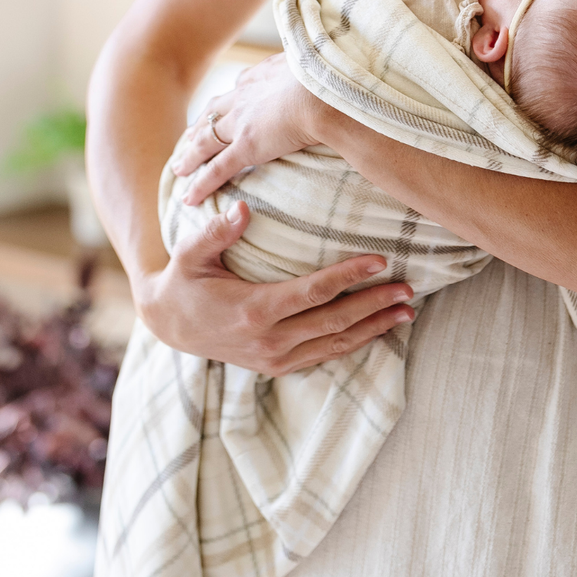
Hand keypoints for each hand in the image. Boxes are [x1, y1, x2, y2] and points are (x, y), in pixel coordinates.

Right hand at [136, 200, 415, 373]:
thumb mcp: (191, 254)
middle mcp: (269, 340)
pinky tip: (377, 329)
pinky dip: (354, 343)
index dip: (349, 276)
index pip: (314, 292)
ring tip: (406, 311)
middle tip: (408, 289)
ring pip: (335, 344)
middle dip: (375, 305)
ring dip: (374, 328)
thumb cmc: (183, 280)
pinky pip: (324, 355)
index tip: (380, 260)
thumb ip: (217, 232)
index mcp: (254, 309)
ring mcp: (275, 358)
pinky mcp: (277, 366)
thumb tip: (242, 209)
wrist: (168, 325)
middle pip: (335, 321)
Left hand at [171, 52, 323, 206]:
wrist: (324, 92)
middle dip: (201, 125)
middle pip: (215, 111)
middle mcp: (246, 95)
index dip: (230, 100)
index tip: (224, 106)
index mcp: (264, 75)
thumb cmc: (331, 79)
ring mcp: (242, 122)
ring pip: (207, 140)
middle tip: (190, 137)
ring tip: (179, 167)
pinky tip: (189, 198)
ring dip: (191, 155)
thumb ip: (314, 73)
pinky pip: (217, 169)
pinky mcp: (246, 146)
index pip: (240, 87)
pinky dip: (201, 184)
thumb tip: (328, 74)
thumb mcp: (318, 66)